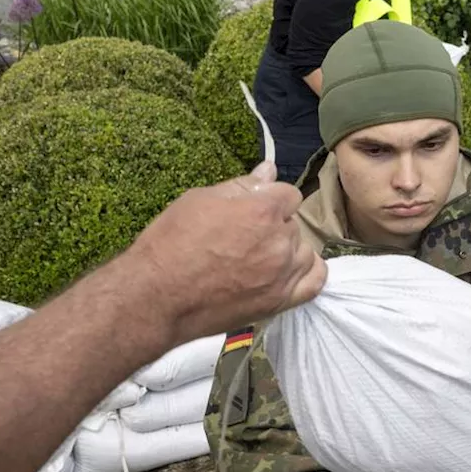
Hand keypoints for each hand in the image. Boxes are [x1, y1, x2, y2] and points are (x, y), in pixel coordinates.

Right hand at [122, 161, 326, 343]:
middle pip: (292, 224)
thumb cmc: (170, 245)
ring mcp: (282, 274)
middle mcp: (279, 241)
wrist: (155, 297)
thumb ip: (241, 186)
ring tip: (256, 257)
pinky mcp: (279, 301)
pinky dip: (308, 273)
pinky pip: (314, 282)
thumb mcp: (199, 200)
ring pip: (303, 251)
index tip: (251, 208)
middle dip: (272, 225)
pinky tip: (289, 270)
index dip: (269, 199)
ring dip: (286, 250)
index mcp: (263, 210)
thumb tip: (268, 170)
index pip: (288, 195)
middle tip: (241, 237)